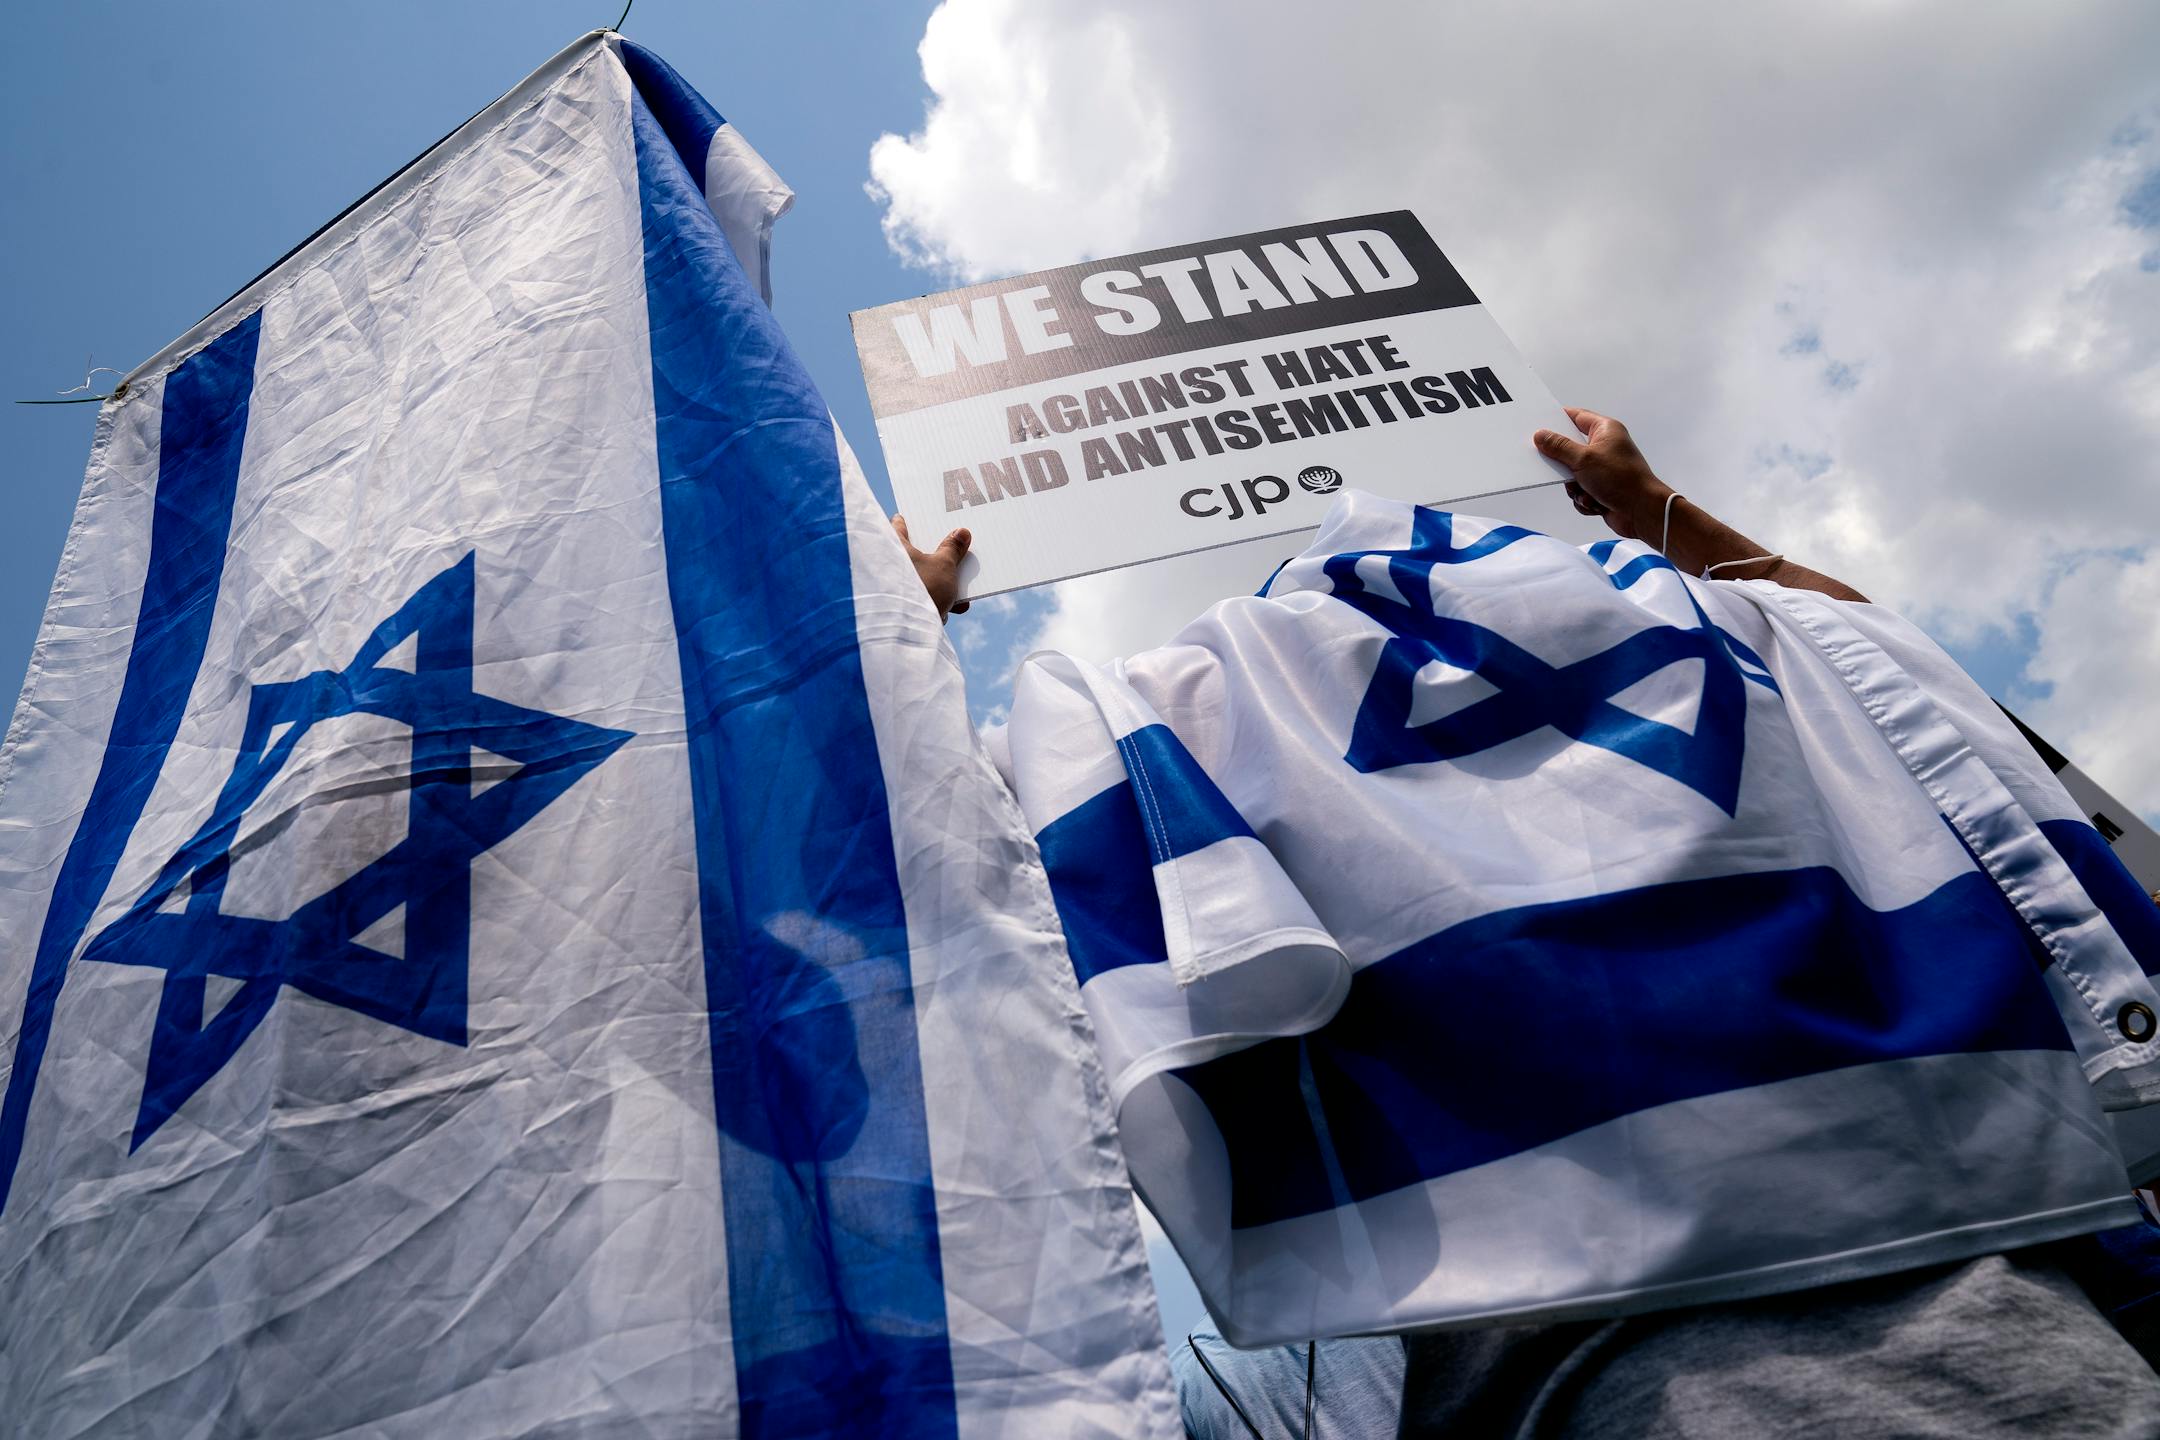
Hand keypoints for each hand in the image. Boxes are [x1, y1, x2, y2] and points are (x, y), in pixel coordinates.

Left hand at [891, 515, 971, 620]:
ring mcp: (889, 586)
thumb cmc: (922, 588)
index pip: (898, 525)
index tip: (919, 519)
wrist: (907, 632)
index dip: (912, 521)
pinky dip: (933, 601)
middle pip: (912, 554)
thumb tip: (962, 532)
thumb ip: (952, 549)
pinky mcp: (896, 606)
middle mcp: (885, 563)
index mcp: (893, 545)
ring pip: (917, 579)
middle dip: (934, 557)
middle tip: (950, 552)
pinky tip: (953, 609)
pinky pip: (917, 597)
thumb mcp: (944, 566)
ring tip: (958, 590)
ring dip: (939, 584)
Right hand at [1533, 407, 1671, 542]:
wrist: (1641, 511)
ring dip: (1575, 488)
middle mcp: (1605, 447)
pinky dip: (1583, 499)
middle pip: (1570, 449)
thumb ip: (1558, 447)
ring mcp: (1603, 468)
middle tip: (1558, 467)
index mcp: (1605, 430)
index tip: (1539, 425)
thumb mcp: (1583, 459)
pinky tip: (1596, 503)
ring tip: (1588, 492)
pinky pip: (1579, 491)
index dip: (1558, 420)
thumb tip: (1541, 435)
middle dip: (1564, 464)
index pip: (1577, 417)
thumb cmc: (1621, 479)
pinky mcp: (1601, 488)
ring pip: (1572, 474)